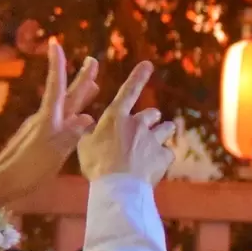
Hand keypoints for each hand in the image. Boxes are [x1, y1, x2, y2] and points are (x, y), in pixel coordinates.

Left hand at [0, 41, 99, 208]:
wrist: (3, 184)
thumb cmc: (27, 171)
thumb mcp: (52, 154)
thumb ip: (70, 136)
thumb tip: (88, 117)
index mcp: (48, 120)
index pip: (55, 87)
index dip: (57, 66)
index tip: (56, 43)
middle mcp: (45, 120)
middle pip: (66, 94)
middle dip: (80, 78)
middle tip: (93, 61)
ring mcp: (42, 129)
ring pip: (66, 107)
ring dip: (79, 94)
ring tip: (92, 82)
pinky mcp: (41, 139)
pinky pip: (63, 120)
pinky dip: (74, 112)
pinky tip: (79, 117)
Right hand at [77, 60, 175, 183]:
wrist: (119, 187)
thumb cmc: (97, 163)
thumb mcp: (83, 144)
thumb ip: (88, 131)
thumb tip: (87, 122)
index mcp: (116, 117)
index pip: (128, 91)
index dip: (138, 76)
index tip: (148, 64)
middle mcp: (138, 124)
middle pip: (152, 114)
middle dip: (151, 118)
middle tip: (148, 124)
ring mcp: (153, 140)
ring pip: (166, 129)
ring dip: (163, 131)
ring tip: (160, 139)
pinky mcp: (164, 156)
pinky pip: (167, 152)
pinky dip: (162, 156)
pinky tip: (156, 164)